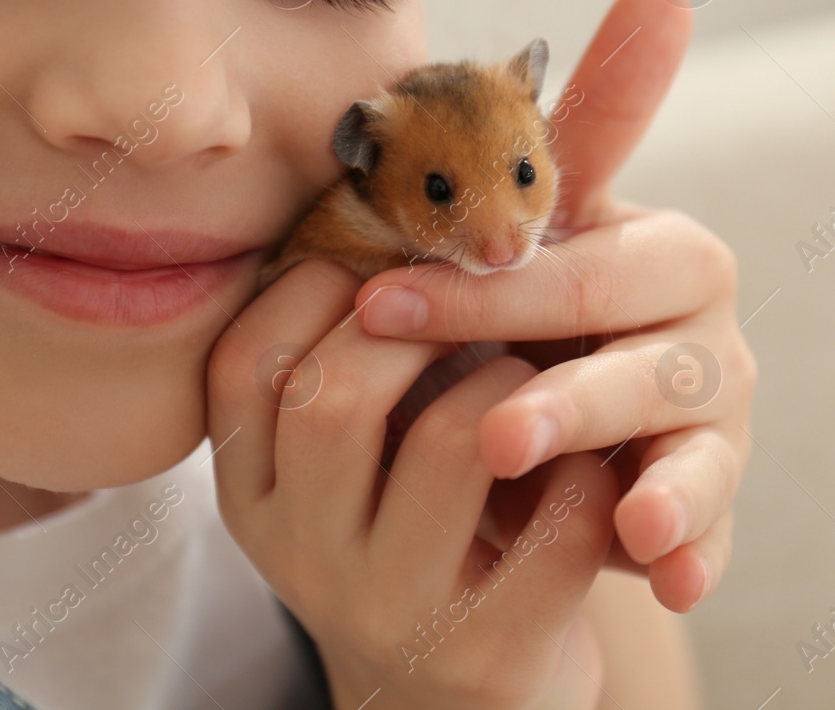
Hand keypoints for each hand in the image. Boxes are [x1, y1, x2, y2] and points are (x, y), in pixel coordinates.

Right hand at [208, 258, 621, 709]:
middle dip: (429, 322)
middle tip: (477, 312)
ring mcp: (392, 606)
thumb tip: (388, 175)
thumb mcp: (351, 460)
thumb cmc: (417, 534)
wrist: (463, 698)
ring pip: (456, 441)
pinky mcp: (492, 649)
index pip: (243, 363)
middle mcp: (301, 553)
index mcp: (251, 492)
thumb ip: (349, 353)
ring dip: (519, 381)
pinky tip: (591, 461)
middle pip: (335, 394)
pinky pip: (561, 520)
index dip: (317, 289)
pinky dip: (591, 466)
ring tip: (535, 380)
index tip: (382, 264)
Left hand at [353, 0, 755, 613]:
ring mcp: (714, 416)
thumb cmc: (530, 308)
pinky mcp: (708, 498)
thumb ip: (572, 126)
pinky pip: (713, 527)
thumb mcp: (529, 226)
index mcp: (662, 250)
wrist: (549, 428)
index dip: (490, 287)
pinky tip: (661, 571)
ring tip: (619, 517)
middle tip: (493, 434)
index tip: (381, 307)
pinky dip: (694, 550)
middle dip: (566, 391)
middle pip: (641, 352)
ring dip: (655, 477)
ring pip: (689, 440)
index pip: (584, 260)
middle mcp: (702, 326)